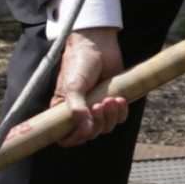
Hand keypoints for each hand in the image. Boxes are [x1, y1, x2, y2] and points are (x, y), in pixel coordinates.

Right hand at [50, 27, 130, 142]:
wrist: (97, 45)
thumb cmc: (79, 63)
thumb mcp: (73, 86)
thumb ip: (77, 109)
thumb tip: (85, 130)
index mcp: (63, 111)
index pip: (66, 137)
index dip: (74, 138)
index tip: (83, 130)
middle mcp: (79, 112)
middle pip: (89, 134)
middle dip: (97, 123)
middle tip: (99, 105)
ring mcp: (97, 108)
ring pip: (105, 127)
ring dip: (110, 117)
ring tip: (110, 99)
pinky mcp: (113, 102)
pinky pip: (119, 118)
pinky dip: (121, 112)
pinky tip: (120, 99)